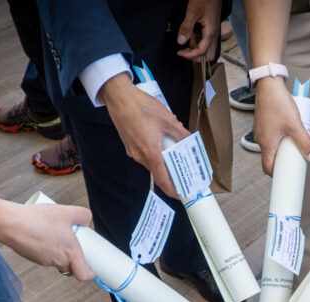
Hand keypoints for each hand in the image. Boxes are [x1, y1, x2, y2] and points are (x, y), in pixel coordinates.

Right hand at [0, 197, 94, 280]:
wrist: (11, 224)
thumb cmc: (38, 219)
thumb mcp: (66, 211)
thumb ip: (82, 215)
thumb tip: (87, 220)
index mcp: (70, 252)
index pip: (83, 275)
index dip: (89, 274)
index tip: (92, 270)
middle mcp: (58, 260)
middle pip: (71, 267)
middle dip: (74, 259)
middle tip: (75, 245)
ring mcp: (44, 261)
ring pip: (57, 261)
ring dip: (60, 252)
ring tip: (56, 234)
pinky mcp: (33, 258)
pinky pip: (45, 256)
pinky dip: (47, 249)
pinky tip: (43, 234)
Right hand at [101, 74, 189, 197]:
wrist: (119, 97)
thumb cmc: (141, 107)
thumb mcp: (168, 120)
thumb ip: (181, 134)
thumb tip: (190, 142)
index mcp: (151, 153)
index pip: (162, 180)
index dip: (171, 190)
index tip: (180, 195)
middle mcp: (140, 156)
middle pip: (158, 172)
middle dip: (171, 174)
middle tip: (184, 172)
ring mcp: (132, 151)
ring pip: (151, 162)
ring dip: (163, 161)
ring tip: (175, 153)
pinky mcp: (129, 145)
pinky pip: (144, 154)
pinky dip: (155, 153)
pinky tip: (161, 141)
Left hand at [177, 0, 221, 60]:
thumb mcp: (192, 12)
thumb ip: (186, 28)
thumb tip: (181, 41)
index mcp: (210, 32)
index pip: (201, 52)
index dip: (190, 55)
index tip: (180, 52)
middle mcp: (214, 35)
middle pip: (208, 55)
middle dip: (196, 56)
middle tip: (186, 50)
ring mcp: (214, 32)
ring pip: (208, 49)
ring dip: (197, 47)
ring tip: (189, 36)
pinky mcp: (212, 29)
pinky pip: (206, 41)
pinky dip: (199, 41)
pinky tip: (193, 33)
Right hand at [252, 77, 309, 175]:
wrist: (269, 85)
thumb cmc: (278, 103)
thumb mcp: (295, 125)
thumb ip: (304, 143)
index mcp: (267, 144)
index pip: (268, 167)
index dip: (277, 173)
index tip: (286, 174)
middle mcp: (261, 139)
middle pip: (274, 155)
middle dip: (288, 155)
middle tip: (299, 153)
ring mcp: (261, 131)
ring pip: (276, 143)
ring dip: (289, 142)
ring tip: (302, 134)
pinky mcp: (263, 123)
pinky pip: (274, 134)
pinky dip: (284, 133)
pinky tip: (294, 124)